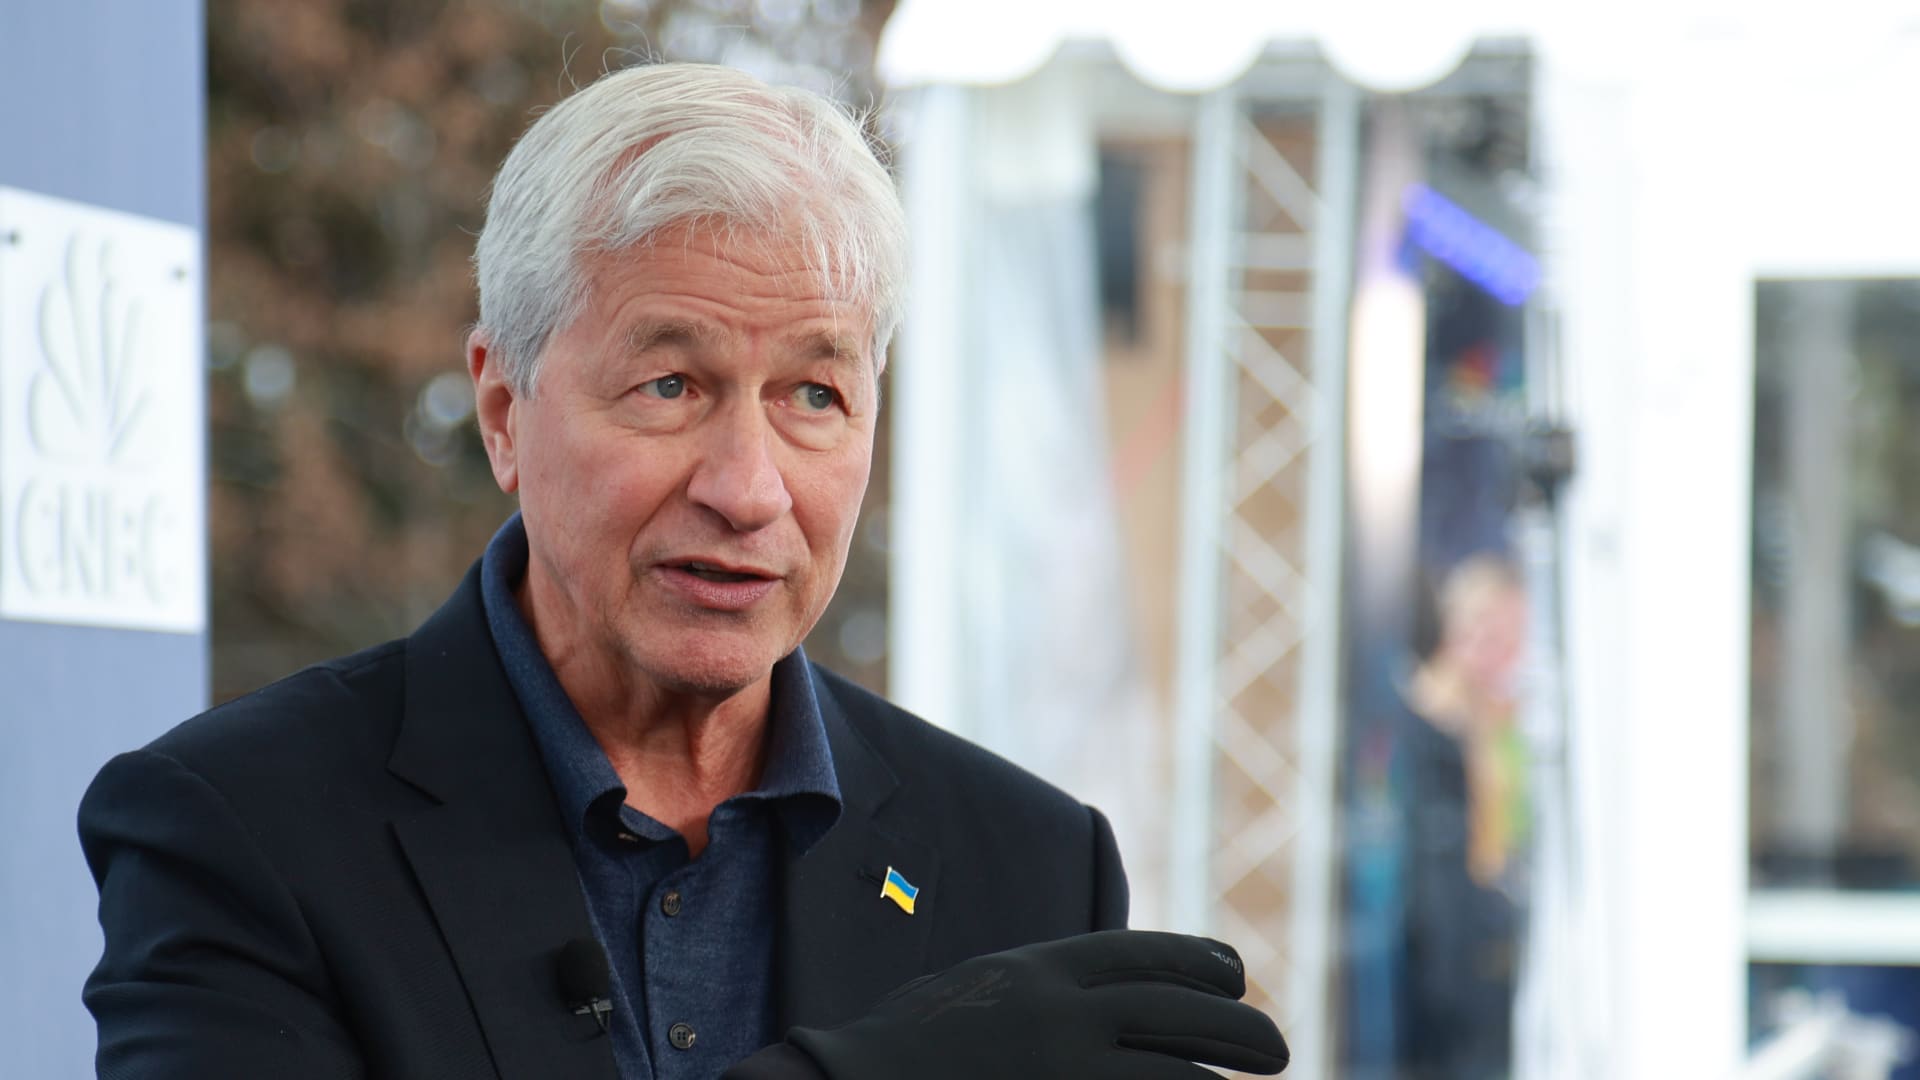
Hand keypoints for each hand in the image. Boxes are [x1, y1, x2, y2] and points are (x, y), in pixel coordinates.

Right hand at [784, 930, 1287, 1078]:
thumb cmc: (904, 1053)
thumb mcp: (976, 993)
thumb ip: (1040, 989)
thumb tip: (1108, 995)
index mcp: (1036, 972)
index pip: (1141, 956)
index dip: (1198, 962)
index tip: (1234, 974)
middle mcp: (1058, 1018)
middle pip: (1177, 1015)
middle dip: (1237, 1030)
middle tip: (1276, 1048)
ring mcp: (1061, 1074)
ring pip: (1173, 1076)